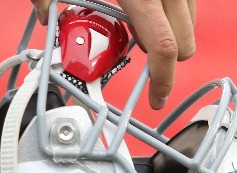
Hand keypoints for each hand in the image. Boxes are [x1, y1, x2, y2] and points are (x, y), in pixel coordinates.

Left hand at [31, 0, 196, 109]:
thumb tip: (45, 16)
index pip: (164, 47)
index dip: (163, 80)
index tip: (156, 99)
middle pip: (185, 43)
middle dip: (166, 62)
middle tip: (138, 59)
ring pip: (191, 24)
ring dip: (171, 37)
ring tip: (139, 31)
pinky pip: (190, 4)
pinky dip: (174, 16)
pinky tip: (148, 11)